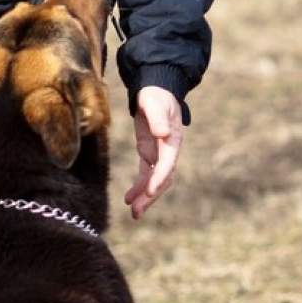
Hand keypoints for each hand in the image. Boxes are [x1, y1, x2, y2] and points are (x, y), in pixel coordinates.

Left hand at [124, 86, 182, 219]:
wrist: (155, 90)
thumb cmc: (156, 95)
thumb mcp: (155, 103)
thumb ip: (158, 118)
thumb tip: (162, 134)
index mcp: (172, 141)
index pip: (167, 164)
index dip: (159, 178)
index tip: (149, 192)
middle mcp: (168, 151)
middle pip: (162, 178)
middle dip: (150, 195)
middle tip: (137, 211)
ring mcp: (159, 153)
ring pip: (154, 180)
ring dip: (144, 197)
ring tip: (133, 212)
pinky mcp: (149, 153)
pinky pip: (146, 174)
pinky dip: (138, 187)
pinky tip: (129, 199)